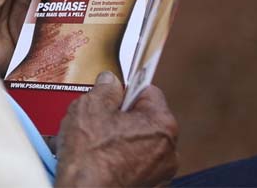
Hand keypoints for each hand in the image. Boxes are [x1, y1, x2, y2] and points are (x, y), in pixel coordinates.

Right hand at [55, 72, 179, 186]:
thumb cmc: (91, 157)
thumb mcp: (90, 106)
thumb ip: (105, 88)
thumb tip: (109, 82)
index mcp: (161, 124)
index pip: (147, 92)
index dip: (124, 90)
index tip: (110, 95)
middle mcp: (168, 151)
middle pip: (141, 120)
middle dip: (117, 119)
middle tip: (94, 122)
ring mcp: (158, 174)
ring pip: (134, 145)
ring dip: (114, 141)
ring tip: (88, 145)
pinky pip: (130, 166)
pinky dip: (114, 162)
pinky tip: (93, 161)